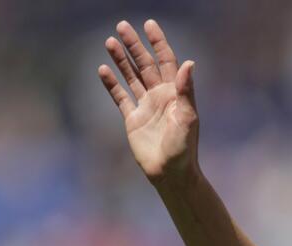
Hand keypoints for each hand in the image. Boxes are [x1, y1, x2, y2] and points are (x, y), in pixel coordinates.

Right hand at [98, 19, 198, 184]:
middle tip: (121, 26)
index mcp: (176, 93)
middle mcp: (161, 96)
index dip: (158, 42)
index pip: (167, 61)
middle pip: (146, 64)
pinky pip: (120, 97)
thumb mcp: (187, 118)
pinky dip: (112, 84)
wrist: (171, 173)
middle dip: (134, 45)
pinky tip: (102, 69)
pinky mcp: (133, 119)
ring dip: (121, 60)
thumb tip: (189, 63)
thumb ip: (186, 91)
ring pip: (132, 77)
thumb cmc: (184, 148)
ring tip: (109, 41)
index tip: (149, 24)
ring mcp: (146, 107)